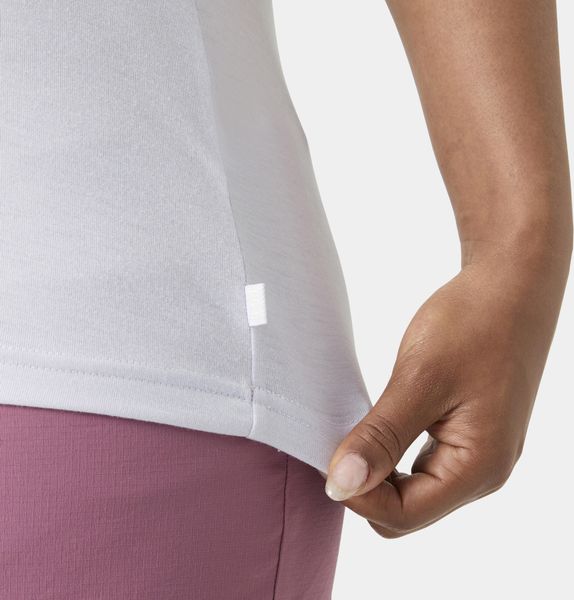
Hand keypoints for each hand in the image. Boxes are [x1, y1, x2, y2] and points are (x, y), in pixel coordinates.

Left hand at [324, 253, 568, 537]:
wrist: (510, 285)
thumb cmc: (473, 323)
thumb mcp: (419, 379)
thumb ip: (381, 437)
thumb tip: (341, 487)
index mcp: (478, 467)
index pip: (403, 516)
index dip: (357, 495)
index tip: (326, 458)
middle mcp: (483, 472)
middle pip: (408, 510)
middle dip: (366, 485)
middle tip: (339, 439)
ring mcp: (479, 454)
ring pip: (415, 489)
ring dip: (379, 469)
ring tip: (356, 429)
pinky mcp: (470, 434)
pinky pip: (423, 464)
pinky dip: (394, 453)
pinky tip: (379, 424)